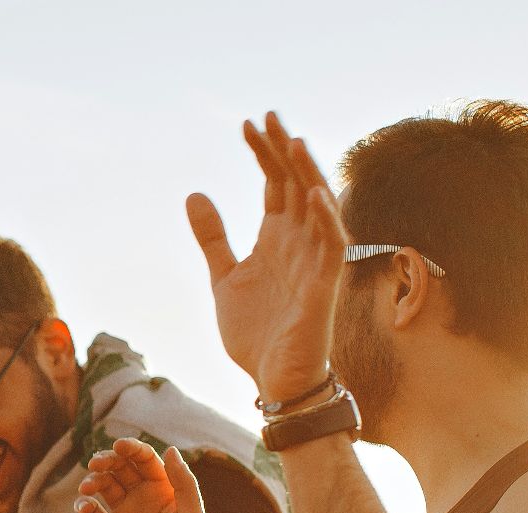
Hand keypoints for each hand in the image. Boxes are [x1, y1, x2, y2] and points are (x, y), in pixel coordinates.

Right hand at [75, 441, 216, 512]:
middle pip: (120, 468)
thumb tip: (171, 449)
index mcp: (165, 491)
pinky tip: (85, 507)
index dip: (132, 449)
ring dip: (93, 480)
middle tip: (97, 462)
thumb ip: (184, 484)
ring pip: (103, 487)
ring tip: (88, 486)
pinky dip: (84, 505)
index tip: (119, 446)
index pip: (145, 460)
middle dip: (107, 460)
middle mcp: (143, 500)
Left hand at [187, 112, 346, 401]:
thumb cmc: (256, 333)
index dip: (263, 154)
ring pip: (317, 207)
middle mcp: (300, 242)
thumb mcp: (224, 278)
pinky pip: (333, 247)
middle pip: (296, 185)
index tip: (246, 124)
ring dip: (306, 174)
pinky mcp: (325, 287)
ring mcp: (314, 262)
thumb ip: (213, 238)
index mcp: (277, 238)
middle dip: (283, 151)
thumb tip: (195, 194)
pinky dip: (327, 219)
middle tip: (267, 116)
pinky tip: (315, 194)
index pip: (275, 184)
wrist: (274, 381)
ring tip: (291, 141)